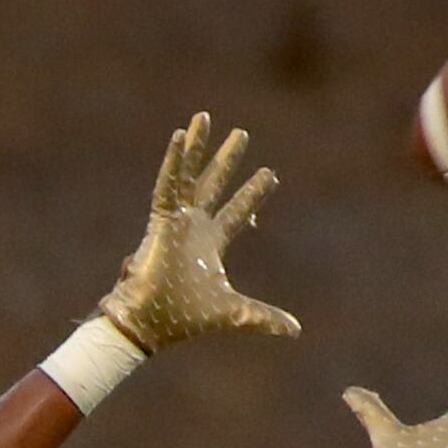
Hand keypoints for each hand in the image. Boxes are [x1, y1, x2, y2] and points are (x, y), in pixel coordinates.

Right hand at [94, 113, 299, 352]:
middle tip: (241, 134)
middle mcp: (193, 228)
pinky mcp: (160, 220)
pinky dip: (174, 161)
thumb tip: (296, 330)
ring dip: (197, 147)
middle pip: (213, 184)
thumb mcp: (234, 314)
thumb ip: (263, 317)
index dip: (253, 194)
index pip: (237, 212)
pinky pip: (168, 185)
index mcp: (210, 245)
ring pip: (188, 175)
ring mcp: (175, 222)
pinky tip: (181, 135)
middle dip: (227, 160)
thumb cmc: (184, 319)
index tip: (270, 174)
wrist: (151, 324)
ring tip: (204, 117)